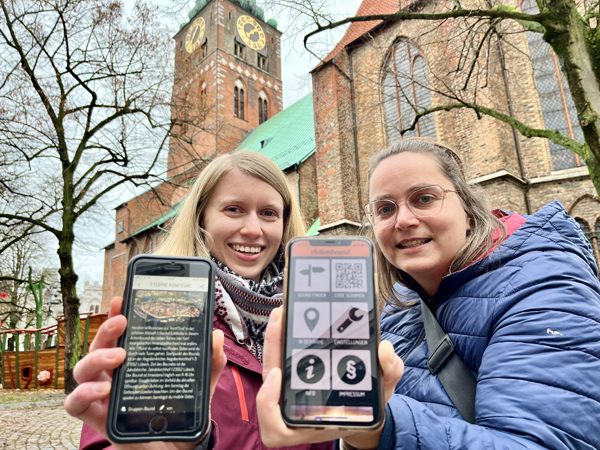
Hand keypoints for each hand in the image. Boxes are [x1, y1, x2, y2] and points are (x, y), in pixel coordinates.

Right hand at [64, 296, 226, 449]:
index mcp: (135, 362)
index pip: (121, 334)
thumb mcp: (200, 387)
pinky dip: (82, 394)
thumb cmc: (179, 416)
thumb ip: (209, 364)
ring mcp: (104, 396)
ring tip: (118, 355)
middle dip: (107, 328)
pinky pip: (75, 404)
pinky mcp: (99, 419)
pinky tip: (101, 390)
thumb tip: (216, 336)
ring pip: (82, 369)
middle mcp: (116, 375)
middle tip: (122, 321)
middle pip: (99, 345)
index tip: (122, 298)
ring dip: (95, 357)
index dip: (117, 314)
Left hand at [256, 307, 403, 448]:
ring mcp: (292, 391)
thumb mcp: (383, 392)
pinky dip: (280, 339)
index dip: (268, 404)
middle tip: (280, 320)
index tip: (277, 374)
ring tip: (283, 312)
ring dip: (275, 339)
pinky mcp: (292, 375)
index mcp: (312, 424)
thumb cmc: (368, 404)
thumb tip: (385, 350)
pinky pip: (279, 358)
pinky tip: (289, 320)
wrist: (363, 407)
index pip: (276, 427)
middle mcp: (297, 409)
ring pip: (272, 367)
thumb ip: (389, 373)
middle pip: (268, 386)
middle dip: (272, 351)